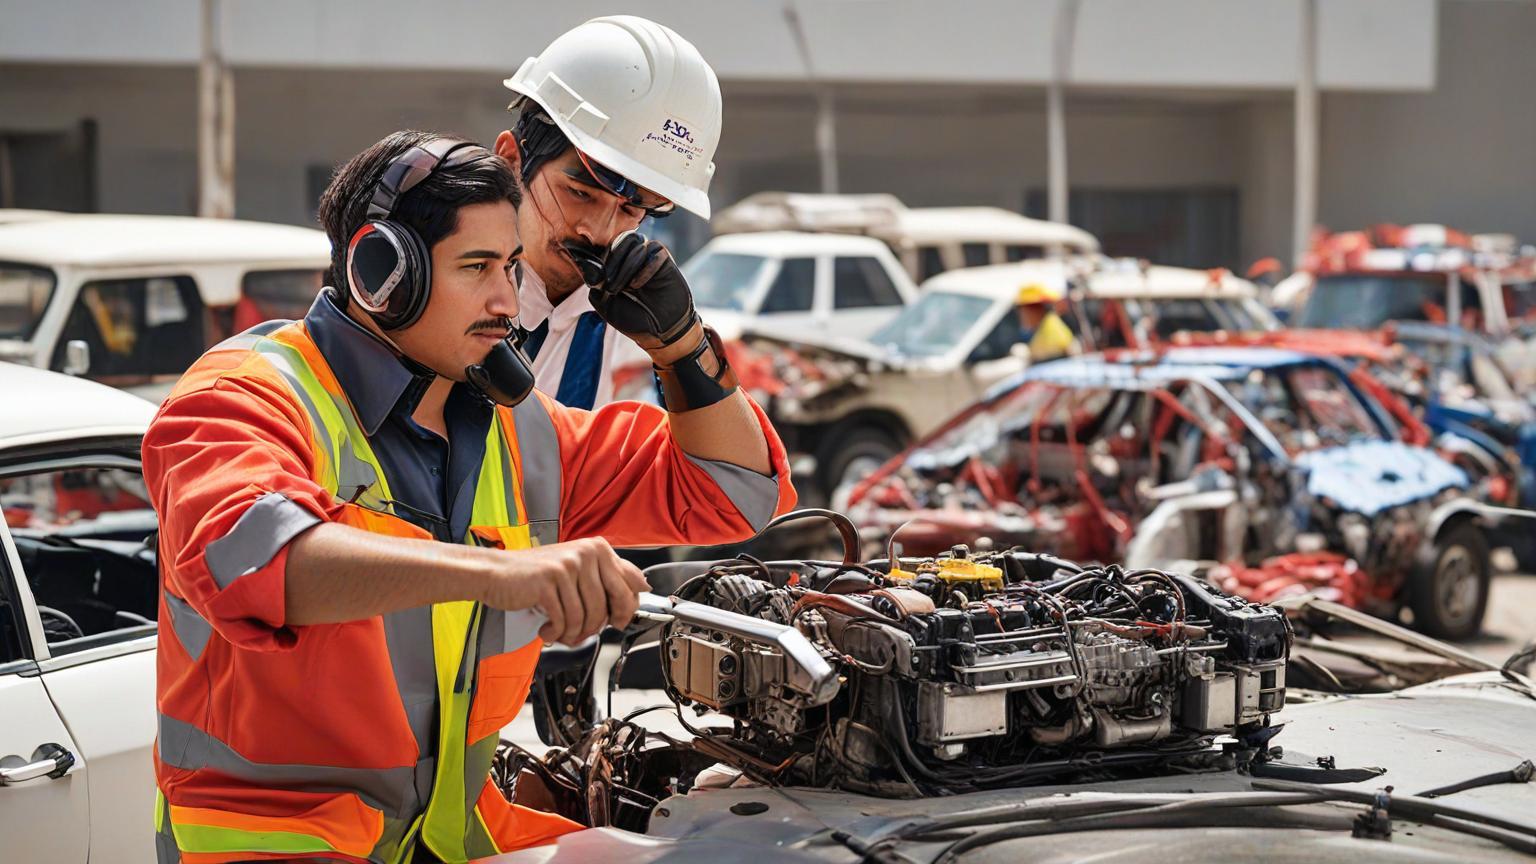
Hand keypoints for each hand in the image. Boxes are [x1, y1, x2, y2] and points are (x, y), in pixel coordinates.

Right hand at [479, 537, 647, 645]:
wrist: (495, 573)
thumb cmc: (535, 575)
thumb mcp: (576, 569)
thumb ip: (607, 575)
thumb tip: (643, 586)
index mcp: (596, 548)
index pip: (630, 584)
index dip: (626, 609)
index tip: (617, 621)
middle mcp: (585, 553)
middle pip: (609, 605)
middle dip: (597, 626)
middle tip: (583, 632)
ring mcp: (567, 566)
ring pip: (587, 616)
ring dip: (574, 633)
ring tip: (560, 631)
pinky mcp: (549, 581)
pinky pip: (565, 620)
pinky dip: (557, 632)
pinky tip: (547, 629)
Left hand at [588, 233, 699, 352]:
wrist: (662, 331)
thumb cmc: (634, 319)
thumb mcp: (606, 306)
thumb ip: (596, 286)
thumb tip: (591, 269)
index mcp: (618, 266)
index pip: (607, 248)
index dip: (601, 259)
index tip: (598, 280)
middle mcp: (633, 257)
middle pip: (621, 239)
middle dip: (612, 260)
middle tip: (611, 285)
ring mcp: (649, 257)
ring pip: (635, 242)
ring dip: (626, 265)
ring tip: (627, 288)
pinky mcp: (665, 260)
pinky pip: (654, 250)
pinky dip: (644, 267)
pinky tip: (638, 285)